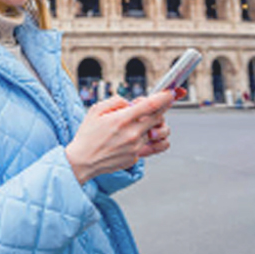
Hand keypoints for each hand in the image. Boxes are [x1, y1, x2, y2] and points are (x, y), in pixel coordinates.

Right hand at [65, 88, 185, 184]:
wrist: (82, 161)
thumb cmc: (87, 136)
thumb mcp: (96, 110)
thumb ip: (116, 101)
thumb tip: (131, 103)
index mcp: (122, 119)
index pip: (151, 105)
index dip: (165, 97)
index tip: (172, 92)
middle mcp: (132, 134)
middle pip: (160, 117)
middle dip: (163, 108)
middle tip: (156, 105)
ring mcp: (136, 147)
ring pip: (161, 132)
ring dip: (160, 124)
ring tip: (150, 122)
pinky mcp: (136, 157)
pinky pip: (156, 147)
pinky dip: (157, 139)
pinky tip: (151, 135)